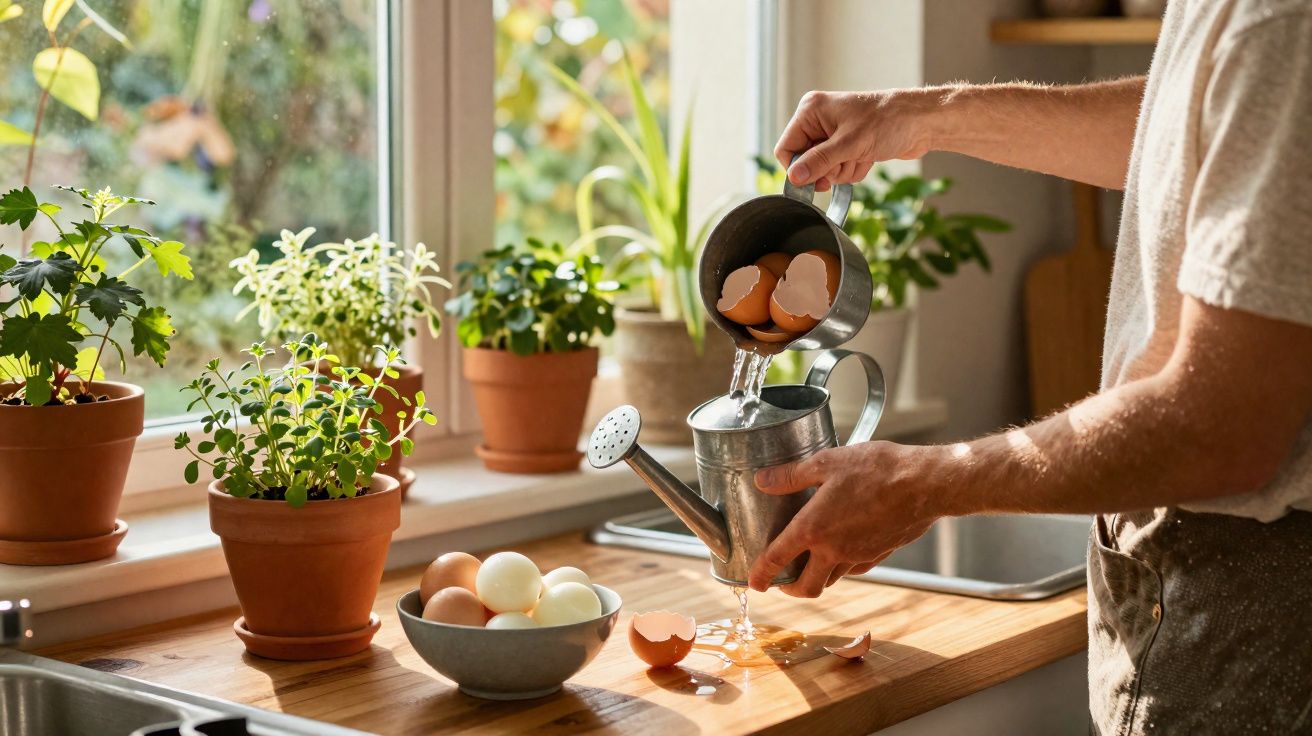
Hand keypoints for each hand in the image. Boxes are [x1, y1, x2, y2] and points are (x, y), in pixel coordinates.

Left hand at [747, 441, 945, 596]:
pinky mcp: (880, 555)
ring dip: (817, 578)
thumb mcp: (826, 462)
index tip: (755, 583)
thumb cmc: (877, 469)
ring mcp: (859, 556)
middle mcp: (834, 550)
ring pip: (831, 580)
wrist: (924, 484)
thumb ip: (791, 475)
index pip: (777, 559)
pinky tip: (842, 550)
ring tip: (811, 563)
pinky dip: (842, 567)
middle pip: (807, 587)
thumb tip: (763, 480)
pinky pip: (854, 569)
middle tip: (784, 582)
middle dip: (791, 590)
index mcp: (813, 529)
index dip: (761, 574)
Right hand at [776, 89, 936, 190]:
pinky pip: (840, 169)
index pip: (786, 148)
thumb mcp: (849, 144)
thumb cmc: (887, 121)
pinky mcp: (847, 145)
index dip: (798, 167)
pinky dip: (853, 169)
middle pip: (806, 162)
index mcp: (811, 111)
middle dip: (828, 169)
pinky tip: (868, 157)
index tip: (816, 178)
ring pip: (824, 169)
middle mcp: (819, 121)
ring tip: (862, 156)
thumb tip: (793, 178)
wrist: (920, 122)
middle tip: (847, 160)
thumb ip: (818, 162)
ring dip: (843, 170)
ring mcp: (833, 134)